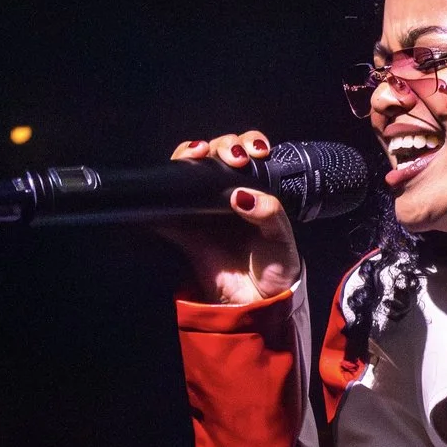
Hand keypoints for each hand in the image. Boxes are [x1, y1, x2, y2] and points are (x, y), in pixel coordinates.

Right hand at [158, 130, 302, 305]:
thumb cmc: (275, 266)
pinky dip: (164, 189)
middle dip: (224, 145)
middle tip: (234, 159)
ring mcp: (202, 209)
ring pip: (189, 169)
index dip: (248, 143)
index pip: (247, 153)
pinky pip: (167, 204)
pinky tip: (173, 178)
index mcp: (254, 190)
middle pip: (217, 153)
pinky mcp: (182, 228)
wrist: (258, 302)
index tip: (256, 151)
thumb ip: (268, 212)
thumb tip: (240, 195)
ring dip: (191, 153)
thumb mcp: (282, 237)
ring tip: (202, 154)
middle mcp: (226, 193)